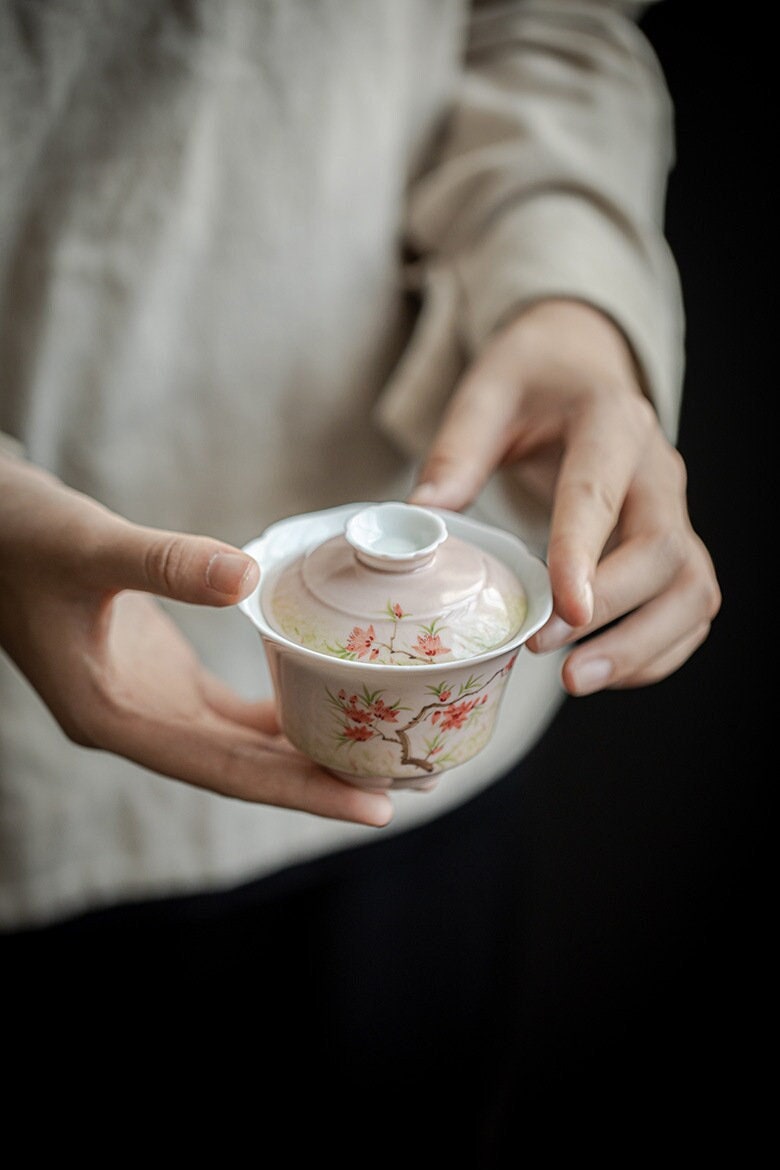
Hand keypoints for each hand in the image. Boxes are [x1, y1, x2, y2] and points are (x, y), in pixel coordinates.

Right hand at [0, 456, 392, 824]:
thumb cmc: (22, 537)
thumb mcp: (88, 544)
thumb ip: (163, 561)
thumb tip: (246, 575)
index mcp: (114, 717)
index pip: (224, 771)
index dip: (300, 791)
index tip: (373, 806)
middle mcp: (138, 724)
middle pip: (245, 770)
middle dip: (322, 782)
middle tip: (408, 787)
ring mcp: (151, 704)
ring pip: (242, 746)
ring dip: (308, 752)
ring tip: (385, 755)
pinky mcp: (163, 679)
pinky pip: (233, 712)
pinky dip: (281, 714)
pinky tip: (329, 705)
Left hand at [409, 299, 720, 694]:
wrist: (582, 368)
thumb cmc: (534, 381)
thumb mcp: (487, 389)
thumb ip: (457, 448)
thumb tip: (423, 514)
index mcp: (610, 422)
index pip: (601, 493)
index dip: (584, 554)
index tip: (562, 610)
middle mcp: (656, 469)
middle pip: (662, 550)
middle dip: (609, 611)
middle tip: (544, 651)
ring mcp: (675, 511)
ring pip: (691, 587)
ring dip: (642, 644)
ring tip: (577, 681)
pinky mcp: (676, 546)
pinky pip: (690, 607)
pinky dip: (657, 650)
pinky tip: (606, 672)